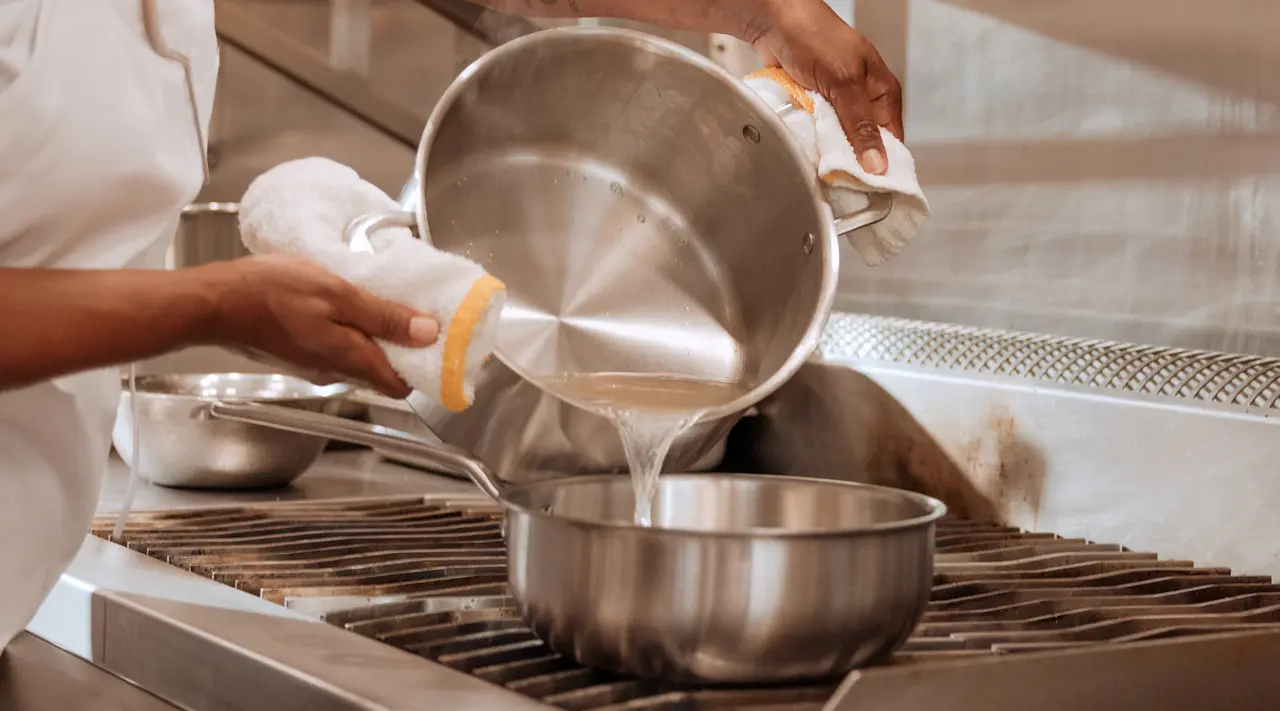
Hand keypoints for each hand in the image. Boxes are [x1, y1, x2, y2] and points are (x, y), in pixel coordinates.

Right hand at [199, 255, 437, 397]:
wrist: (214, 302)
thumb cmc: (268, 294)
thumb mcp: (338, 294)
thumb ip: (384, 316)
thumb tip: (427, 333)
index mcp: (350, 360)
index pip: (401, 385)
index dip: (423, 366)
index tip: (439, 341)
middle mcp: (334, 371)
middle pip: (382, 371)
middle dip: (403, 348)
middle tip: (415, 313)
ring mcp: (314, 364)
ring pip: (360, 358)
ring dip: (376, 335)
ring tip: (382, 302)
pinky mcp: (299, 352)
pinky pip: (337, 348)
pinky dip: (351, 330)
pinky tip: (346, 304)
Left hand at [750, 0, 902, 174]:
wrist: (774, 20)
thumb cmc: (813, 36)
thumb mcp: (843, 84)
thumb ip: (860, 125)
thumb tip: (878, 164)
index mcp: (882, 92)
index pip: (892, 141)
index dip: (881, 166)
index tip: (867, 189)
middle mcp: (863, 99)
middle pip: (863, 144)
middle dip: (850, 160)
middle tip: (838, 179)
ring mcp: (838, 103)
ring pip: (838, 140)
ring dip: (828, 150)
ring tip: (821, 165)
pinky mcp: (815, 105)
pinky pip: (817, 131)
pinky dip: (812, 139)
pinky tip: (806, 148)